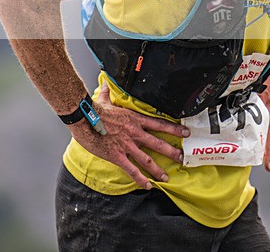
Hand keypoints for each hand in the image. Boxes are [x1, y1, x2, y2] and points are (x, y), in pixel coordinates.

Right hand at [68, 82, 189, 188]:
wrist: (83, 119)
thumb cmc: (94, 110)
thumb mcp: (105, 100)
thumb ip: (108, 93)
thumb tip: (105, 84)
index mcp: (135, 119)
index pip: (160, 124)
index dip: (174, 129)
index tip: (185, 133)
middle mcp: (135, 133)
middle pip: (158, 143)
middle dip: (172, 151)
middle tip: (182, 158)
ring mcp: (127, 145)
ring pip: (147, 159)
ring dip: (158, 169)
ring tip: (167, 177)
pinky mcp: (117, 155)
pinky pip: (131, 169)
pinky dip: (140, 178)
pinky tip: (147, 185)